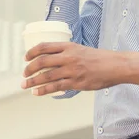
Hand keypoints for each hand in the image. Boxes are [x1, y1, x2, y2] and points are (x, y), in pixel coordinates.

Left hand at [21, 42, 138, 95]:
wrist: (115, 66)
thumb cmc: (99, 58)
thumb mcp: (81, 49)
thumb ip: (67, 53)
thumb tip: (52, 60)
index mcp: (69, 46)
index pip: (44, 46)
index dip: (32, 52)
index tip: (25, 58)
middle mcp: (68, 57)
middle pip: (42, 61)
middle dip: (29, 68)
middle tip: (24, 74)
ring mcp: (72, 70)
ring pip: (46, 76)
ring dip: (32, 81)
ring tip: (24, 85)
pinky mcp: (76, 82)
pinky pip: (56, 87)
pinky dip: (43, 90)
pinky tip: (36, 92)